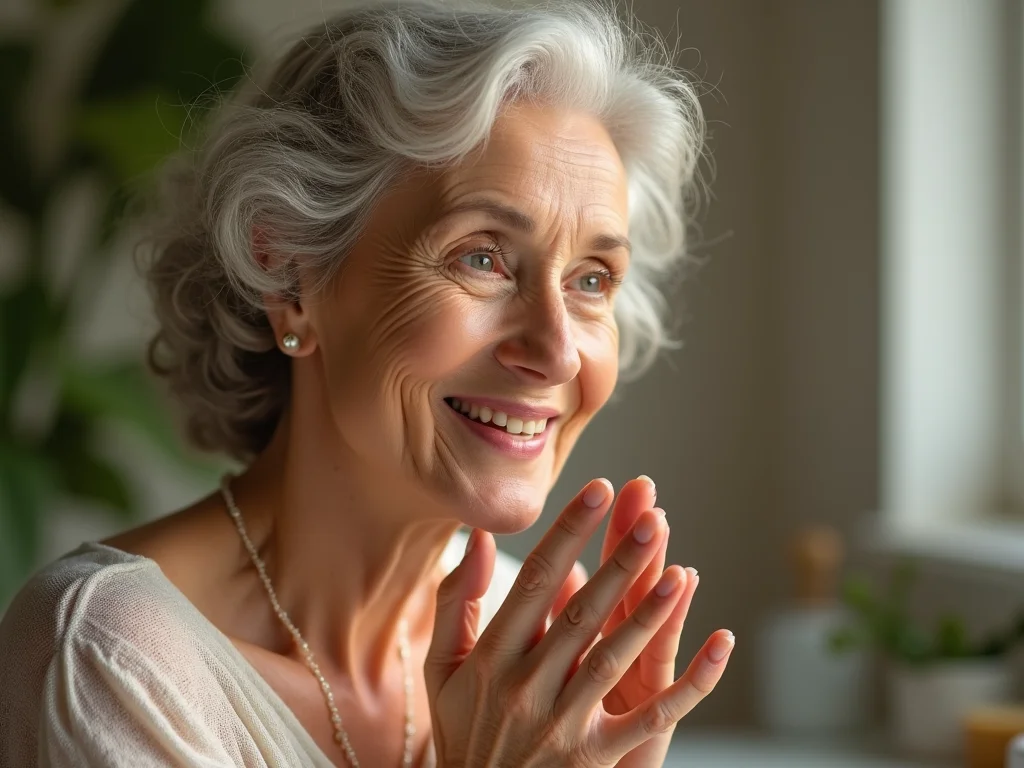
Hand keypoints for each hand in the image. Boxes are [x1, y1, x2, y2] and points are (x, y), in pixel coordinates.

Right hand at [424, 479, 733, 766]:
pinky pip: (649, 718)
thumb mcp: (442, 669)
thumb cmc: (463, 732)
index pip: (534, 581)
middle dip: (618, 562)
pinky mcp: (593, 759)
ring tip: (680, 570)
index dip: (567, 533)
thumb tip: (478, 536)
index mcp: (489, 658)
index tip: (596, 490)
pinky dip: (691, 685)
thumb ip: (457, 601)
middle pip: (580, 613)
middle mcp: (525, 687)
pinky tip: (719, 646)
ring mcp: (562, 725)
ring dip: (650, 613)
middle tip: (651, 517)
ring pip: (614, 658)